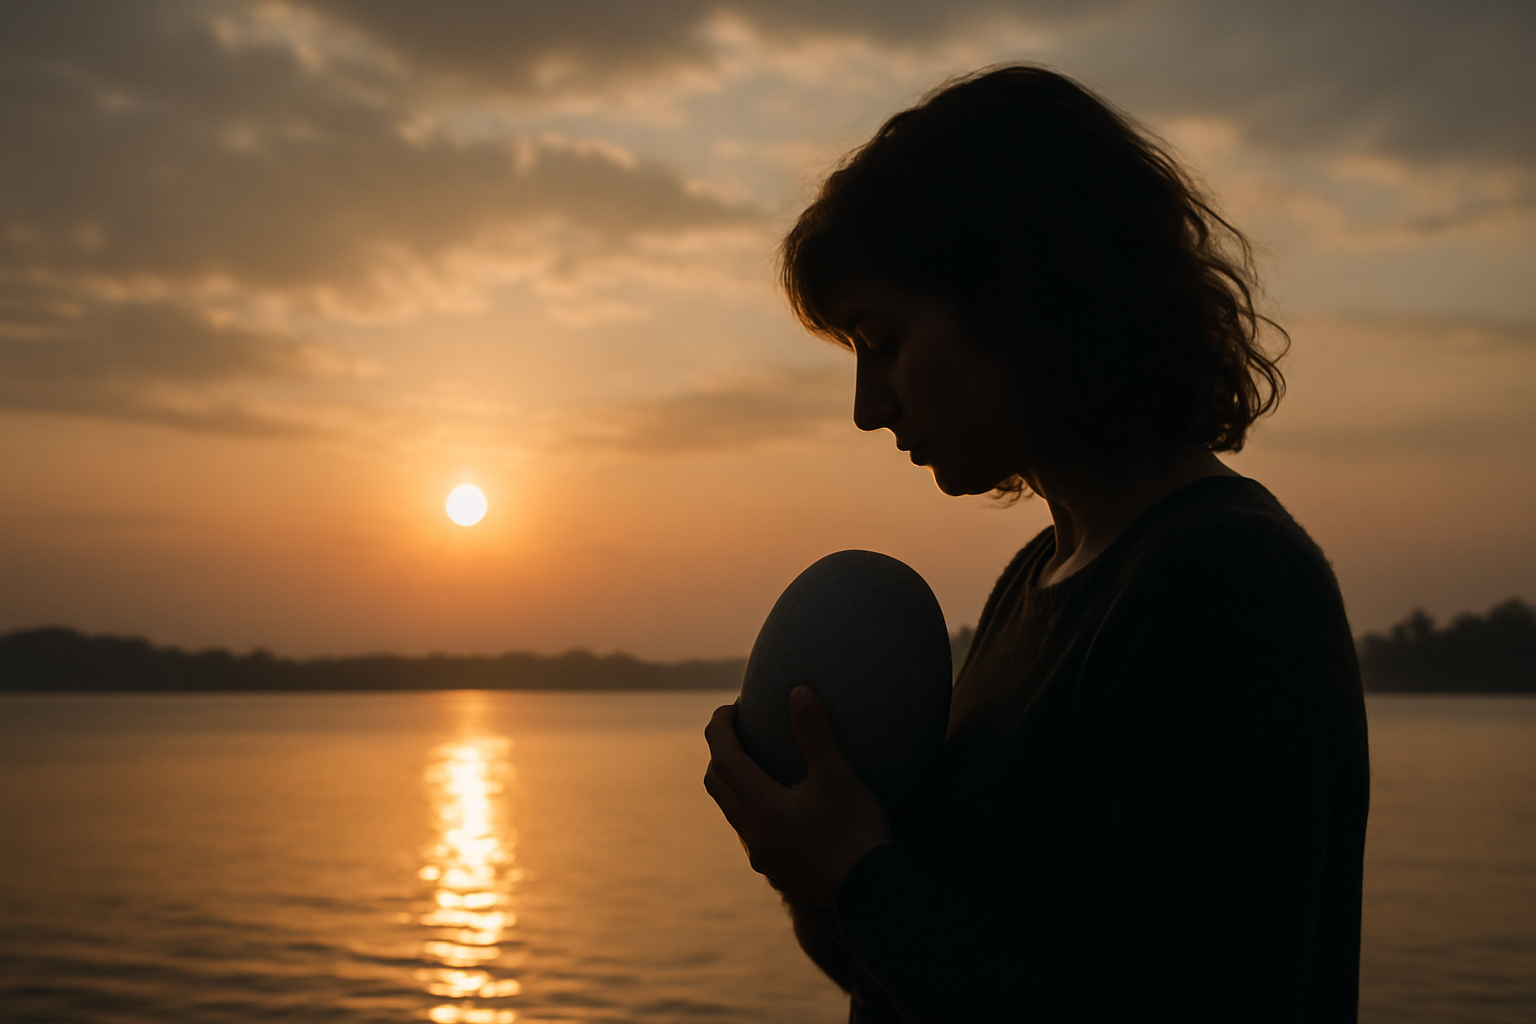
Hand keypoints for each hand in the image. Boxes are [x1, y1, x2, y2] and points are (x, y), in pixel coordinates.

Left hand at [703, 685, 891, 907]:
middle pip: (717, 785)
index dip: (721, 727)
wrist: (875, 893)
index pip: (723, 758)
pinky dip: (753, 806)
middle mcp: (753, 835)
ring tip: (761, 758)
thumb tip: (798, 691)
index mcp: (761, 809)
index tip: (732, 706)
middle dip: (722, 752)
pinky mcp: (776, 871)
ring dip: (736, 781)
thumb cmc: (859, 831)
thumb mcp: (838, 776)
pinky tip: (781, 799)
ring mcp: (762, 857)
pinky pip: (750, 831)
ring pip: (732, 810)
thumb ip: (815, 733)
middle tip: (744, 728)